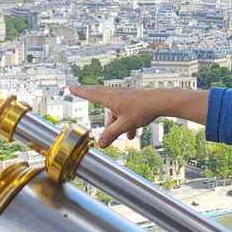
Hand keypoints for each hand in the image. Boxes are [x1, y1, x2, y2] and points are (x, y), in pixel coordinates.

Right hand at [67, 85, 206, 147]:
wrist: (162, 101)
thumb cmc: (142, 109)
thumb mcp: (124, 125)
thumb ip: (111, 134)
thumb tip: (100, 144)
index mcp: (110, 98)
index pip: (91, 94)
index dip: (80, 92)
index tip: (70, 87)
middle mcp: (116, 95)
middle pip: (99, 97)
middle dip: (90, 99)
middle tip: (78, 91)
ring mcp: (125, 97)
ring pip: (114, 110)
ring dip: (114, 123)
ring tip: (117, 138)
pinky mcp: (134, 101)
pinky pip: (124, 113)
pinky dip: (125, 123)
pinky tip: (132, 135)